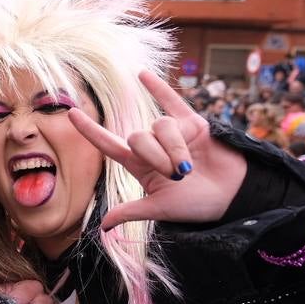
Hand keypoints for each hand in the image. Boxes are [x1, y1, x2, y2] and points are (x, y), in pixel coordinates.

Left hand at [66, 69, 247, 229]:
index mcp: (140, 166)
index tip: (70, 114)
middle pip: (137, 137)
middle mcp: (152, 147)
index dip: (90, 130)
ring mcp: (172, 133)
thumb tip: (102, 228)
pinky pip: (172, 101)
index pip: (108, 145)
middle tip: (175, 174)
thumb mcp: (161, 209)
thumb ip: (132, 211)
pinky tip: (141, 75)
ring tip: (188, 166)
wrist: (233, 197)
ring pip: (160, 127)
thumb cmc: (197, 205)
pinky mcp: (193, 123)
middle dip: (155, 156)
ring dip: (173, 147)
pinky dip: (158, 88)